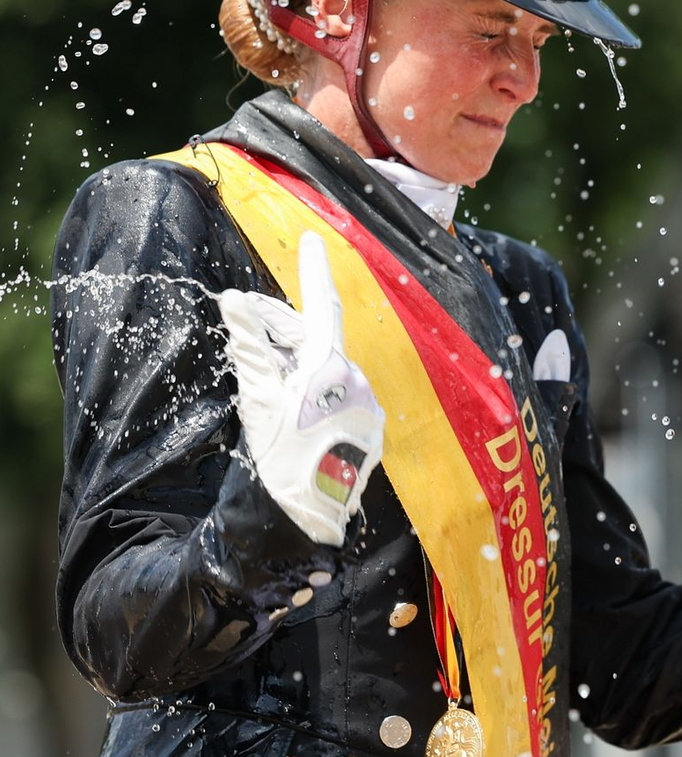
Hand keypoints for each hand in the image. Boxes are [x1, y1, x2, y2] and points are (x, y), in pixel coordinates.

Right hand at [219, 231, 385, 545]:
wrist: (305, 517)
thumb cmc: (278, 455)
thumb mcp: (257, 398)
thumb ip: (250, 347)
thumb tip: (234, 302)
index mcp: (331, 367)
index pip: (321, 306)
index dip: (314, 271)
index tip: (312, 240)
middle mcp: (358, 381)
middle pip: (318, 342)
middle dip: (284, 333)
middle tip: (249, 328)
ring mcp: (369, 407)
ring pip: (329, 371)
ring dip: (299, 367)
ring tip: (269, 384)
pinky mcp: (372, 430)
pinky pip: (342, 398)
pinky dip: (317, 394)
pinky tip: (296, 413)